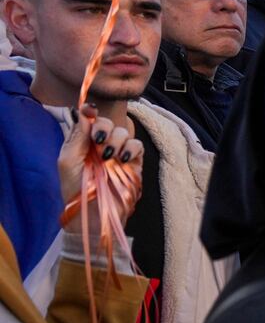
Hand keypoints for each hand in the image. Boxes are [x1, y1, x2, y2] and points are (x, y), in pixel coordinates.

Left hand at [58, 104, 143, 231]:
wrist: (93, 213)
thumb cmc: (75, 190)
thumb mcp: (68, 161)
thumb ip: (76, 137)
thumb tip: (85, 113)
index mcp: (83, 143)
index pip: (89, 121)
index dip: (91, 112)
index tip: (90, 110)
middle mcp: (101, 145)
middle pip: (108, 123)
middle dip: (104, 127)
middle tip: (98, 141)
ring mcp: (119, 154)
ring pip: (124, 133)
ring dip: (116, 140)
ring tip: (108, 156)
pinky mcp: (134, 164)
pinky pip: (138, 146)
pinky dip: (132, 148)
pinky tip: (123, 159)